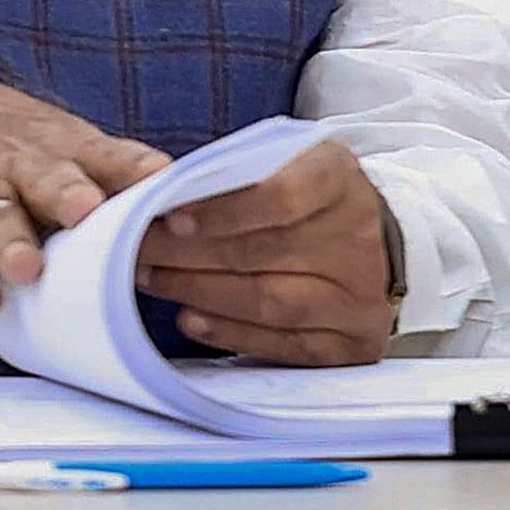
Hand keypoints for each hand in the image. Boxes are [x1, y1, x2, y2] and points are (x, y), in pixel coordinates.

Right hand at [0, 76, 171, 320]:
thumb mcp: (62, 147)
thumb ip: (116, 176)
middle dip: (68, 193)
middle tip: (87, 210)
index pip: (106, 154)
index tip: (163, 184)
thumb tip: (184, 211)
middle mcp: (18, 164)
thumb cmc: (8, 147)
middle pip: (47, 176)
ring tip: (30, 268)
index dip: (135, 170)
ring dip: (13, 242)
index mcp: (63, 146)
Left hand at [134, 137, 397, 365]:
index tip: (171, 218)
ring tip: (153, 281)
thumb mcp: (284, 163)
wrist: (374, 244)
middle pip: (264, 251)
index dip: (223, 211)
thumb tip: (162, 193)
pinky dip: (232, 334)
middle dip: (188, 254)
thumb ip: (235, 176)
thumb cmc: (308, 201)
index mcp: (340, 180)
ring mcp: (361, 295)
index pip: (282, 195)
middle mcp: (358, 237)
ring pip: (271, 302)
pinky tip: (192, 320)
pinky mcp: (354, 342)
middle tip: (135, 251)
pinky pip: (286, 346)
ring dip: (201, 293)